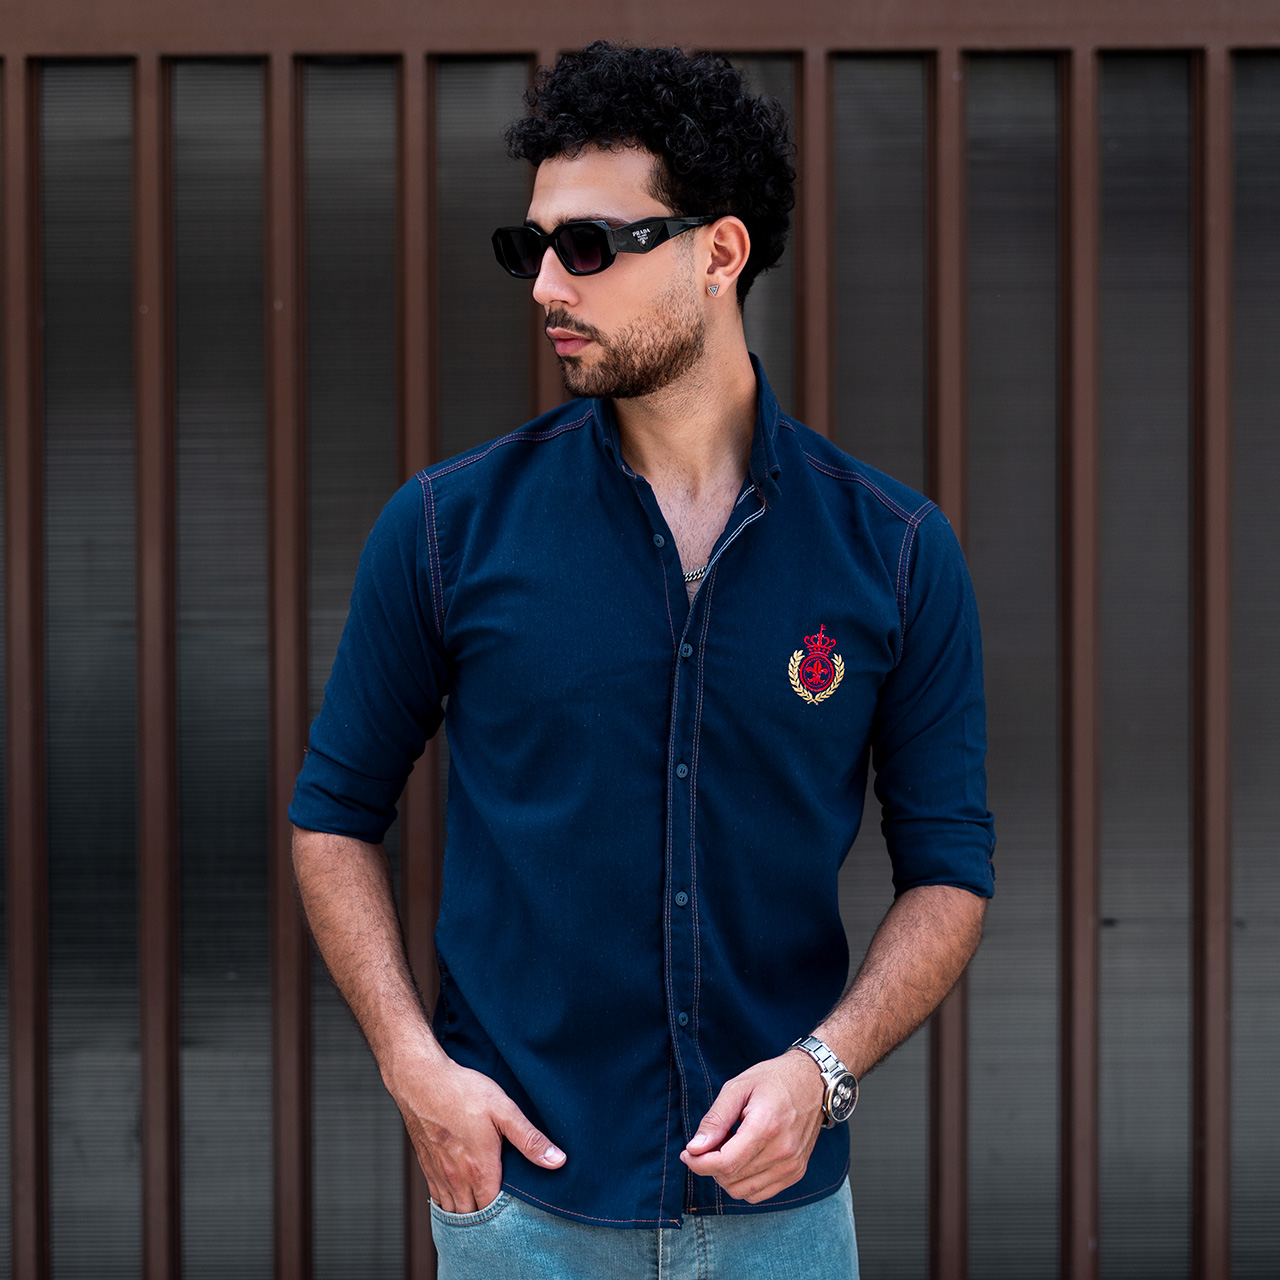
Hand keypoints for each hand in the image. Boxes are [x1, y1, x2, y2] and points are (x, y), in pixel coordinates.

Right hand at [391, 1053, 564, 1212]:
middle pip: (473, 1217)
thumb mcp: (504, 1110)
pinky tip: (459, 1197)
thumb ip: (530, 1139)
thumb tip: (557, 1160)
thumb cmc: (461, 1091)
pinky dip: (449, 1205)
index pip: (494, 1211)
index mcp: (480, 1168)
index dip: (506, 1216)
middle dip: (487, 1220)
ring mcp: (439, 1174)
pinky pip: (438, 1199)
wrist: (421, 1080)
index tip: (518, 1211)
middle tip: (502, 1213)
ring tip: (483, 1209)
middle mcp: (457, 1178)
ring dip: (468, 1215)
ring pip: (454, 1211)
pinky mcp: (426, 1166)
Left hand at [679, 1050, 824, 1202]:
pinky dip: (744, 1183)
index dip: (699, 1163)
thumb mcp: (737, 1087)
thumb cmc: (773, 1079)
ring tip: (727, 1149)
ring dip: (726, 1177)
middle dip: (710, 1167)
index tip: (688, 1153)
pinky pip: (760, 1194)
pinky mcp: (796, 1172)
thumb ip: (715, 1119)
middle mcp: (783, 1151)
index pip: (725, 1163)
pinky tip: (742, 1159)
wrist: (813, 1081)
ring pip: (744, 1192)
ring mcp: (792, 1165)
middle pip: (732, 1179)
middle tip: (708, 1144)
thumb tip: (695, 1148)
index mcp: (766, 1126)